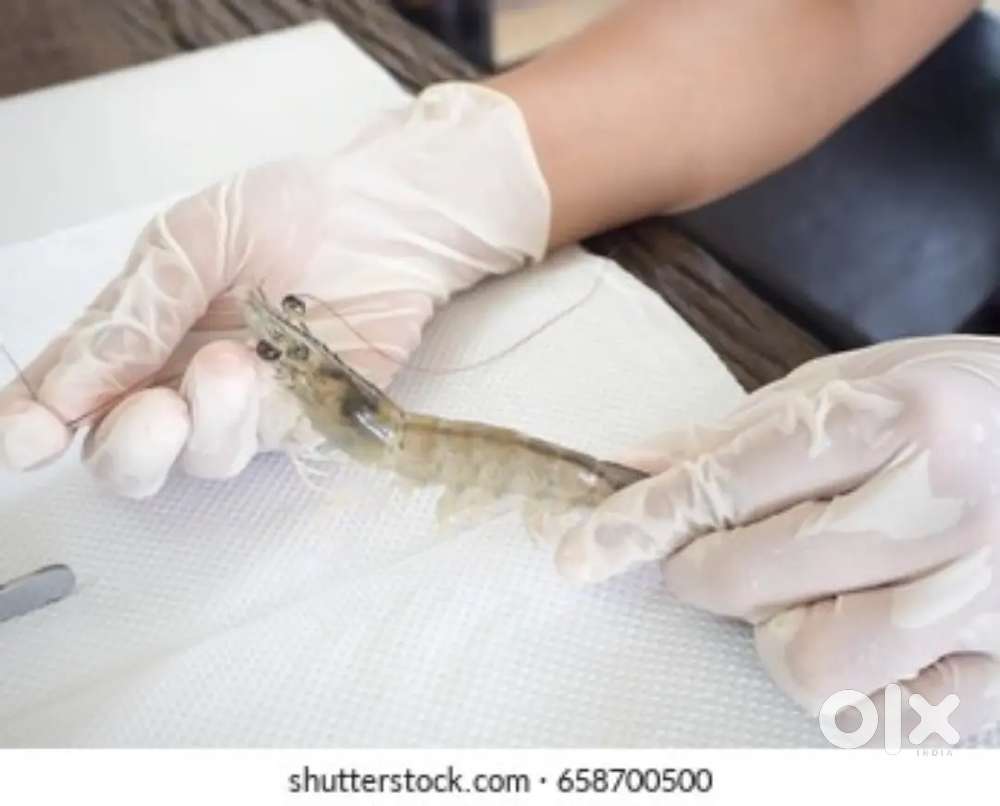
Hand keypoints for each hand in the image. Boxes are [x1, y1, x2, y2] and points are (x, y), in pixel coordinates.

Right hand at [0, 83, 548, 497]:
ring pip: (206, 458)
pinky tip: (275, 375)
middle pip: (130, 455)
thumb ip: (136, 314)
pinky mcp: (313, 419)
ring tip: (228, 363)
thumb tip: (64, 391)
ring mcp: (249, 408)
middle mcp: (180, 384)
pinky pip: (279, 445)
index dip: (35, 425)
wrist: (384, 211)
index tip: (24, 438)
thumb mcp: (191, 240)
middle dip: (131, 447)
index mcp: (135, 337)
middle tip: (151, 412)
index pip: (68, 394)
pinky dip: (271, 418)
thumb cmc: (284, 213)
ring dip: (209, 422)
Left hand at [556, 337, 999, 742]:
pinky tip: (868, 636)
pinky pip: (891, 718)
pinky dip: (853, 688)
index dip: (642, 521)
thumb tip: (636, 462)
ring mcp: (988, 595)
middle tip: (710, 559)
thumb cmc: (966, 404)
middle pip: (756, 573)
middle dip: (701, 573)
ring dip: (776, 635)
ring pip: (815, 661)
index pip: (731, 479)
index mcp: (906, 415)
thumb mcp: (863, 382)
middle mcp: (949, 504)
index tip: (580, 553)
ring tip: (805, 597)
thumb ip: (746, 429)